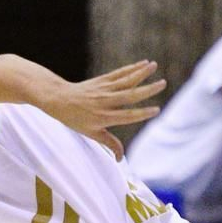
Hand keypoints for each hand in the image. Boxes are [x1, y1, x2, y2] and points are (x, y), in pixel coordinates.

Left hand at [43, 61, 165, 158]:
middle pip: (129, 96)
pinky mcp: (101, 80)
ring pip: (125, 81)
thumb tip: (120, 159)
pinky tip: (144, 63)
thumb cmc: (75, 119)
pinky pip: (119, 74)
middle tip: (163, 83)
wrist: (58, 99)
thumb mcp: (91, 133)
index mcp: (103, 118)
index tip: (157, 110)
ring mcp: (103, 90)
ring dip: (141, 73)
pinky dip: (131, 68)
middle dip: (147, 90)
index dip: (142, 113)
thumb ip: (109, 143)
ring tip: (155, 65)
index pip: (126, 116)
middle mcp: (104, 103)